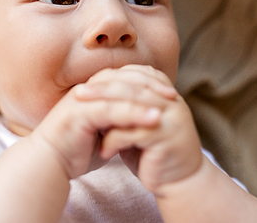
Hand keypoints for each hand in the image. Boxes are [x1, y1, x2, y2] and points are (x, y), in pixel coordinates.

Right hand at [31, 65, 177, 180]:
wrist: (49, 164)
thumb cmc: (74, 151)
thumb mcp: (103, 134)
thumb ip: (118, 124)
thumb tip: (138, 123)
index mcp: (93, 92)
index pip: (124, 79)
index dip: (147, 82)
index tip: (168, 91)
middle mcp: (88, 90)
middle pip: (125, 80)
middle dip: (151, 84)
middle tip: (173, 93)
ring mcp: (84, 99)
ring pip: (121, 92)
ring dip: (147, 97)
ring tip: (170, 102)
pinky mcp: (81, 112)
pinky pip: (114, 109)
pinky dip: (136, 113)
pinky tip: (155, 118)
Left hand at [75, 64, 202, 196]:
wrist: (179, 182)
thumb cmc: (152, 152)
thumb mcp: (137, 124)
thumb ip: (123, 106)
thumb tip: (94, 91)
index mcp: (165, 91)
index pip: (134, 75)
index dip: (109, 78)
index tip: (84, 83)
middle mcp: (173, 101)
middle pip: (132, 86)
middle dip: (102, 89)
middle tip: (78, 94)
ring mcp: (172, 118)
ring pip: (132, 106)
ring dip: (104, 111)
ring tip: (83, 117)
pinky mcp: (166, 138)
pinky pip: (133, 133)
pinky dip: (114, 141)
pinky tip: (103, 151)